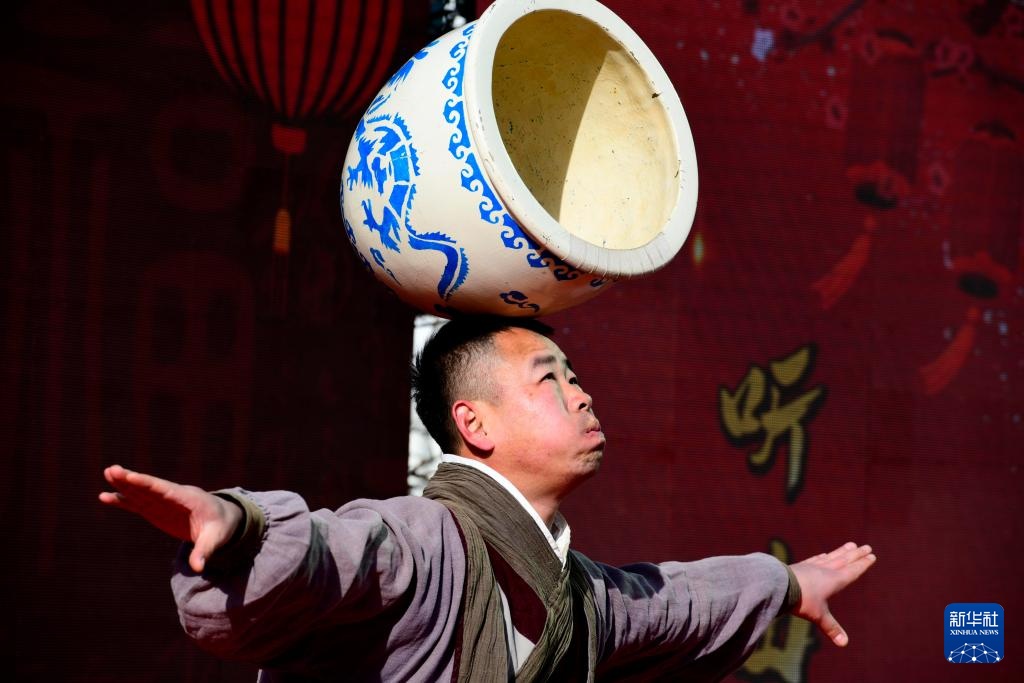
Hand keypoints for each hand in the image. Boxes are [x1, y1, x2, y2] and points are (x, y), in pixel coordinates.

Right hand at [98, 464, 242, 572]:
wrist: (222, 518)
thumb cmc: (220, 526)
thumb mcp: (216, 538)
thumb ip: (205, 551)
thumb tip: (198, 567)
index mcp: (190, 499)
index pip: (167, 490)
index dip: (150, 484)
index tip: (133, 476)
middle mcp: (174, 497)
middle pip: (151, 487)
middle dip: (133, 480)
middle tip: (113, 469)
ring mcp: (163, 503)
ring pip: (141, 492)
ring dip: (124, 484)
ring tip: (107, 473)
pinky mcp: (156, 510)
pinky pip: (137, 504)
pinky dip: (122, 501)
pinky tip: (105, 496)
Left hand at [789, 542, 875, 646]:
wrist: (779, 585)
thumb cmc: (801, 600)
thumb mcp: (818, 615)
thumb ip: (831, 628)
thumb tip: (844, 643)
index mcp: (834, 580)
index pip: (852, 571)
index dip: (862, 564)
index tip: (872, 556)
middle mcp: (825, 570)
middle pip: (844, 560)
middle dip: (856, 555)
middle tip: (866, 547)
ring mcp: (812, 566)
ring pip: (831, 557)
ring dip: (841, 551)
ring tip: (850, 545)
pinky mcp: (801, 566)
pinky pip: (816, 559)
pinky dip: (822, 556)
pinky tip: (824, 554)